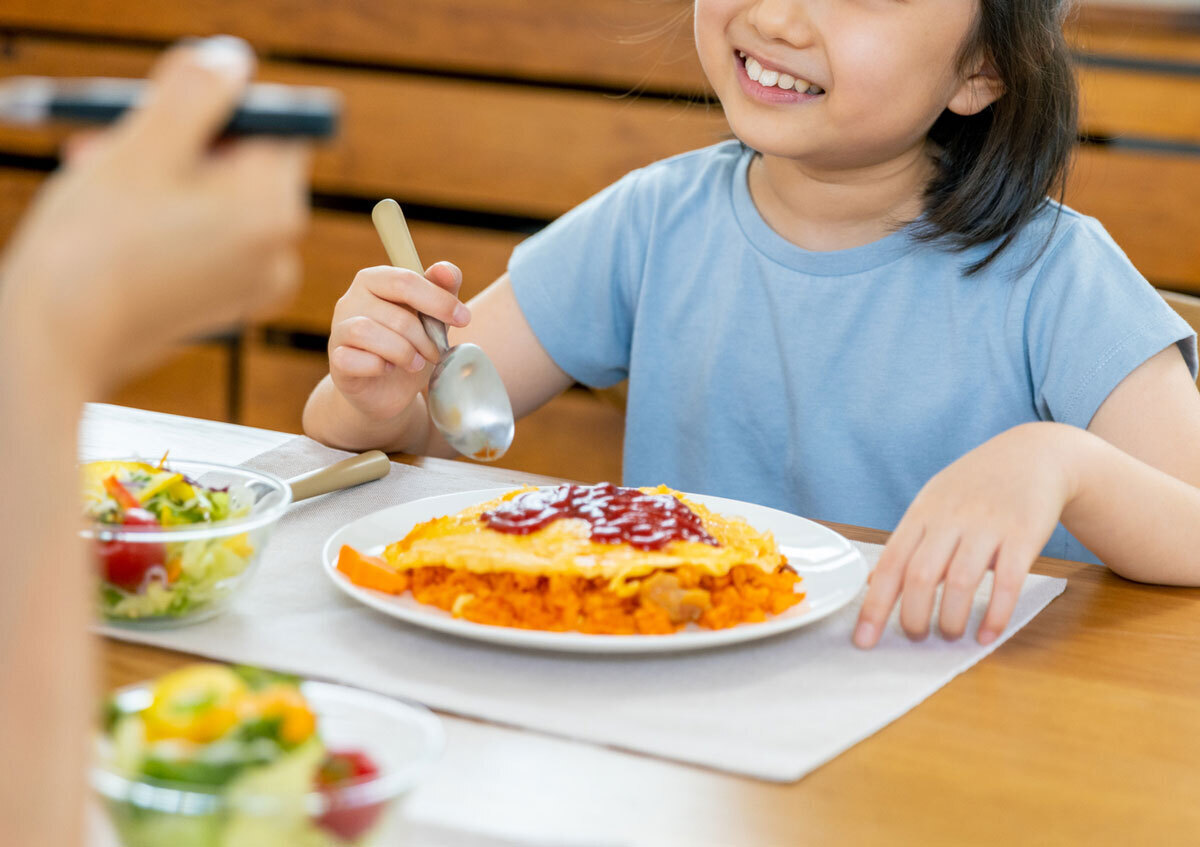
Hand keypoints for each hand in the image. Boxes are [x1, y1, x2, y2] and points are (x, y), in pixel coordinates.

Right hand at [0, 36, 309, 385]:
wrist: (58, 343)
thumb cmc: (94, 244)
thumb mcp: (143, 145)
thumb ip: (196, 93)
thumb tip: (233, 61)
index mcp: (275, 209)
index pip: (276, 127)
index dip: (219, 110)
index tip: (162, 118)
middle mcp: (280, 250)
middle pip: (246, 165)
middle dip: (183, 145)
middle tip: (113, 143)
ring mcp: (255, 284)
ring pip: (220, 202)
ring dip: (166, 180)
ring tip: (104, 182)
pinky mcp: (226, 305)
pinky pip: (210, 243)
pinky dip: (171, 223)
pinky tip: (121, 227)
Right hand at [327, 262, 470, 419]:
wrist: (387, 390)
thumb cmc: (411, 346)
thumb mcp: (432, 318)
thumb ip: (442, 289)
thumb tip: (446, 269)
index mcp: (374, 280)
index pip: (405, 280)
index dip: (438, 300)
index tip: (464, 318)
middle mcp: (351, 300)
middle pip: (394, 312)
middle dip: (424, 336)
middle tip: (437, 352)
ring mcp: (339, 330)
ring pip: (368, 332)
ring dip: (404, 352)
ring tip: (416, 362)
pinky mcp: (336, 361)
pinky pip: (352, 359)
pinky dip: (378, 366)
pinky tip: (389, 369)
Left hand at [853, 422, 1082, 648]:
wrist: (1034, 453)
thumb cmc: (976, 485)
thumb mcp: (932, 503)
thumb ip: (906, 542)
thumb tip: (871, 581)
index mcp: (922, 513)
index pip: (889, 564)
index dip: (874, 605)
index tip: (863, 640)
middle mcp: (950, 518)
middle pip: (920, 576)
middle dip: (913, 617)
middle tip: (916, 638)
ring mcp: (987, 525)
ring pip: (960, 581)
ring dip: (951, 619)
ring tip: (950, 635)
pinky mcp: (1024, 534)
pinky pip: (1007, 581)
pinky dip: (995, 613)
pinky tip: (987, 635)